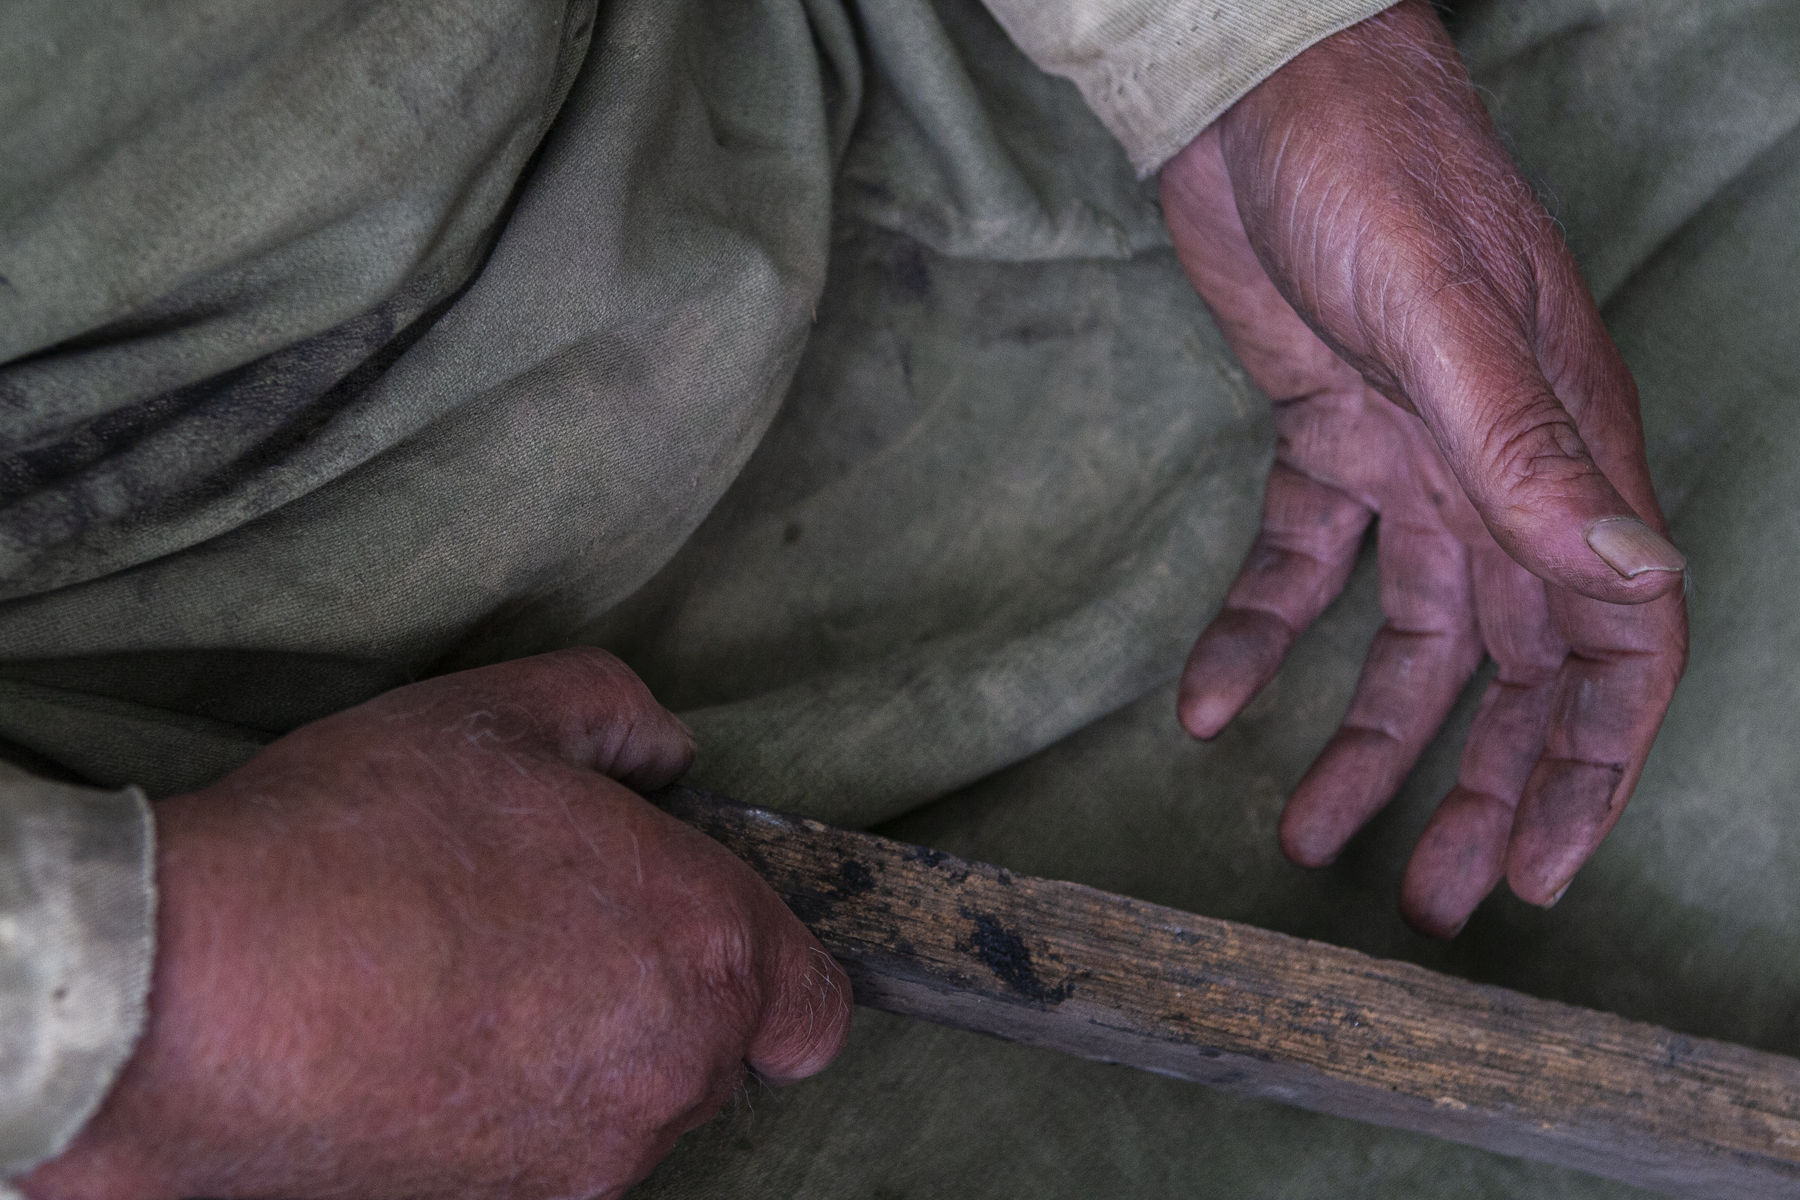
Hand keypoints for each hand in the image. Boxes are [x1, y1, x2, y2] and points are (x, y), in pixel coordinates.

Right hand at [20, 649, 850, 1199]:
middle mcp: (666, 1074)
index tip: (705, 937)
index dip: (771, 969)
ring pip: (622, 1110)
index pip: (813, 1006)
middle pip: (713, 1056)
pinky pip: (538, 1158)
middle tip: (545, 928)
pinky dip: (504, 1113)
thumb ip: (621, 719)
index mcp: (700, 945)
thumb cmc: (354, 839)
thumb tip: (667, 756)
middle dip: (656, 996)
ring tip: (463, 982)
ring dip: (577, 1056)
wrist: (186, 994)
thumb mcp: (501, 713)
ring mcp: (581, 1164)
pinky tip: (420, 1046)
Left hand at [1159, 1, 1686, 934]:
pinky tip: (1205, 701)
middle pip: (1512, 666)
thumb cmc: (1372, 170)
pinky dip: (1256, 634)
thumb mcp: (1448, 316)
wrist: (1252, 96)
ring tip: (1307, 831)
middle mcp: (1500, 471)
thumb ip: (1525, 450)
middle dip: (1478, 783)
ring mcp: (1411, 460)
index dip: (1588, 763)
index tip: (1535, 865)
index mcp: (1564, 450)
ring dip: (1365, 739)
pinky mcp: (1322, 440)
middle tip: (1429, 894)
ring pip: (1405, 638)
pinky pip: (1297, 564)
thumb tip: (1629, 573)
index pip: (1616, 638)